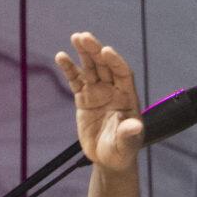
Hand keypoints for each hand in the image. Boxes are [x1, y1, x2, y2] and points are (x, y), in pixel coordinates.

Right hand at [53, 32, 147, 171]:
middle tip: (84, 37)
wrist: (108, 160)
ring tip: (75, 37)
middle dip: (96, 51)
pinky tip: (61, 56)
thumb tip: (135, 126)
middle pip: (105, 66)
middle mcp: (113, 91)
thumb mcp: (126, 146)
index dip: (115, 61)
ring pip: (91, 68)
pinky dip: (69, 69)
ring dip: (84, 53)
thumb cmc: (122, 152)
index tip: (106, 51)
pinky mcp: (84, 99)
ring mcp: (98, 93)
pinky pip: (76, 80)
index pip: (123, 74)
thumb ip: (129, 135)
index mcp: (128, 98)